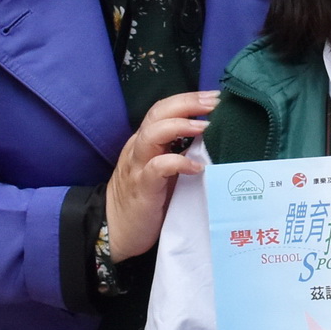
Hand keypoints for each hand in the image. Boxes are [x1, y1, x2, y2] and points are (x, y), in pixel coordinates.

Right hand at [105, 90, 218, 261]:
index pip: (163, 109)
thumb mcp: (164, 173)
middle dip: (188, 103)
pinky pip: (157, 168)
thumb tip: (214, 142)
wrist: (115, 232)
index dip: (187, 100)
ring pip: (152, 134)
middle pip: (158, 113)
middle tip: (215, 102)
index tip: (215, 97)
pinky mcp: (142, 188)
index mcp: (145, 142)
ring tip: (205, 126)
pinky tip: (198, 167)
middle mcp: (138, 149)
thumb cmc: (145, 202)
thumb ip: (180, 154)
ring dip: (180, 125)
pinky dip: (178, 163)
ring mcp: (137, 167)